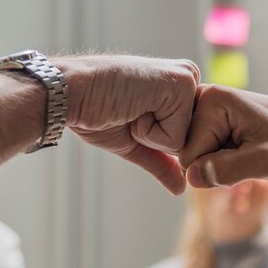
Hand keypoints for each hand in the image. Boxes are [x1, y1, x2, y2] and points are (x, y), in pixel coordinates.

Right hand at [57, 55, 199, 194]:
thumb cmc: (97, 111)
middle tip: (132, 113)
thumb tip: (181, 188)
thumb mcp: (134, 142)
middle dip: (158, 140)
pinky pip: (178, 137)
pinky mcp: (183, 83)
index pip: (190, 139)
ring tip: (132, 109)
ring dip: (152, 136)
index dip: (157, 142)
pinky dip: (150, 132)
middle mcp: (190, 79)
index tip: (132, 116)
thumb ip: (161, 162)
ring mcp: (189, 79)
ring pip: (187, 141)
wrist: (74, 94)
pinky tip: (134, 106)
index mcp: (181, 90)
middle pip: (193, 141)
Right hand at [179, 85, 267, 187]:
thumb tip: (191, 177)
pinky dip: (215, 154)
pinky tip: (235, 145)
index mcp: (211, 101)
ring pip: (190, 153)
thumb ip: (228, 170)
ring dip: (214, 160)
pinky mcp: (201, 114)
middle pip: (186, 153)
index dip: (215, 168)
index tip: (243, 155)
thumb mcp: (265, 161)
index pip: (189, 156)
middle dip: (213, 163)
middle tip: (243, 153)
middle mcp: (199, 96)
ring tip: (241, 148)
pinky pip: (195, 148)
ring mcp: (198, 105)